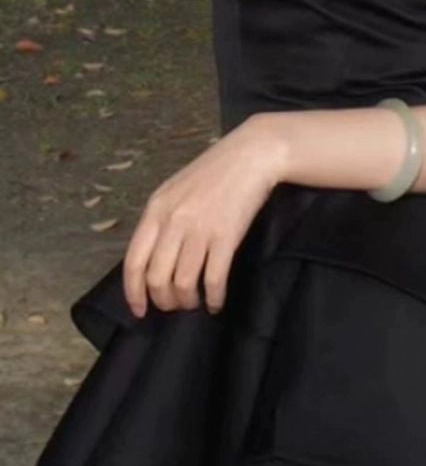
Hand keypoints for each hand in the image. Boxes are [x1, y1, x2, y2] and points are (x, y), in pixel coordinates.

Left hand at [122, 114, 288, 318]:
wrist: (251, 155)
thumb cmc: (214, 173)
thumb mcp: (175, 191)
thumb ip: (161, 220)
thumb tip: (154, 259)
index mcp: (156, 210)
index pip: (133, 262)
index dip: (133, 292)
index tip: (140, 310)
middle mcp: (173, 222)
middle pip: (157, 278)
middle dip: (164, 300)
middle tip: (175, 305)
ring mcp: (200, 230)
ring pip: (183, 283)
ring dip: (188, 301)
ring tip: (196, 302)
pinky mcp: (226, 236)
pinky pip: (214, 278)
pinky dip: (214, 297)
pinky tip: (216, 302)